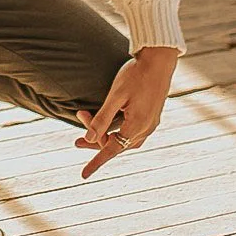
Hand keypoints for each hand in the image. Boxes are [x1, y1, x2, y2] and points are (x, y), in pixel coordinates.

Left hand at [74, 47, 178, 178]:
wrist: (159, 60)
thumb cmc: (136, 75)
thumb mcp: (115, 96)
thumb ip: (102, 118)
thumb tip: (89, 138)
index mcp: (137, 126)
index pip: (111, 150)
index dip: (96, 162)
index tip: (83, 175)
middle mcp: (146, 129)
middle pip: (117, 145)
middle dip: (95, 142)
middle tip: (75, 141)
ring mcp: (151, 123)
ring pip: (125, 140)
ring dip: (106, 136)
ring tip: (88, 127)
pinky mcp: (152, 117)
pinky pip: (132, 133)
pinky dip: (118, 132)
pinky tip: (110, 125)